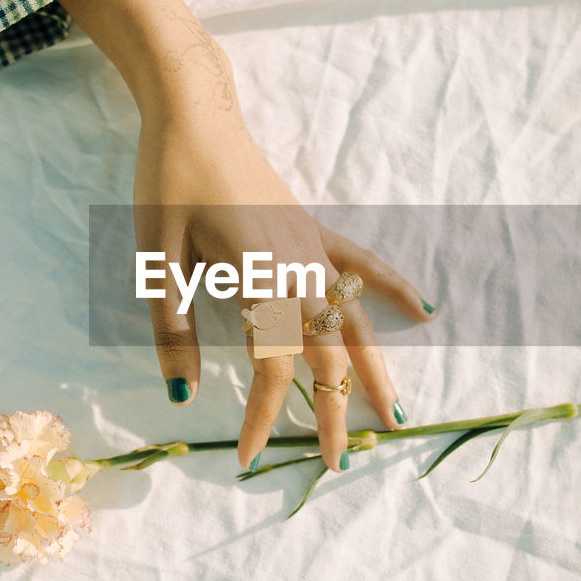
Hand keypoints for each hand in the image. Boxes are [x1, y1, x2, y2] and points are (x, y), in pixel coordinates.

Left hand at [58, 0, 432, 472]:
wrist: (194, 112)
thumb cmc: (167, 180)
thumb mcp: (156, 256)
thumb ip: (172, 326)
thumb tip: (184, 394)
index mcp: (259, 277)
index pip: (273, 366)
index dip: (266, 416)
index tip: (250, 457)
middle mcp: (298, 268)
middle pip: (326, 354)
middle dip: (334, 414)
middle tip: (338, 467)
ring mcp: (312, 247)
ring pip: (354, 320)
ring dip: (374, 371)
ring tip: (397, 417)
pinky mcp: (312, 229)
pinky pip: (363, 263)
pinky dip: (393, 287)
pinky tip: (424, 310)